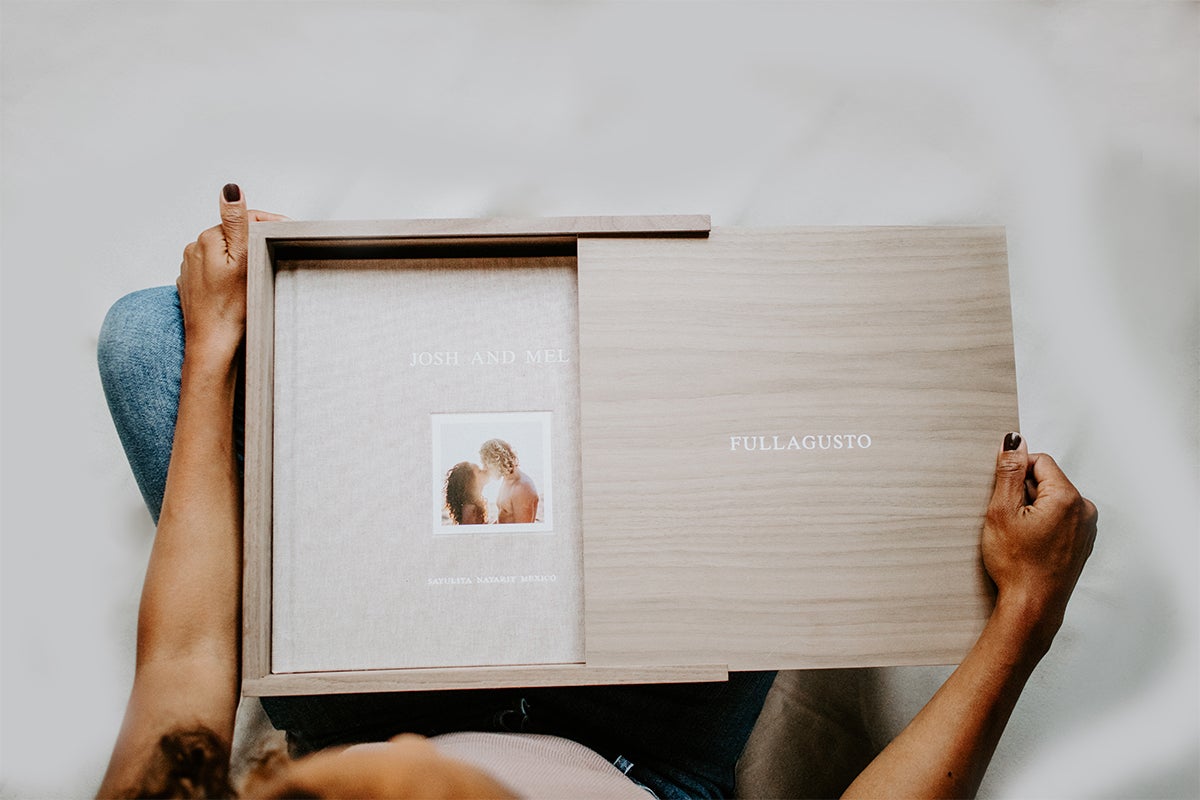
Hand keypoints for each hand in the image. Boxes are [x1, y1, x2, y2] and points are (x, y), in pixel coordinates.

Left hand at [176, 184, 286, 363]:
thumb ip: (237, 222)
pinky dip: (228, 277)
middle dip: (254, 244)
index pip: (245, 219)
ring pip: (224, 254)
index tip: (288, 234)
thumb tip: (230, 188)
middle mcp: (195, 249)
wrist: (213, 346)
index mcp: (208, 239)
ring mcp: (191, 268)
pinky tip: (238, 291)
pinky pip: (215, 272)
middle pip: (234, 237)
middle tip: (274, 260)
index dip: (270, 224)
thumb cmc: (232, 309)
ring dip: (241, 261)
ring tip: (256, 279)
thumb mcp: (242, 260)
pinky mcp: (192, 286)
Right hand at [982, 433, 1097, 650]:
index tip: (1005, 498)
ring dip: (1033, 510)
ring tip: (1019, 536)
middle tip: (1010, 521)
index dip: (1016, 475)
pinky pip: (1059, 520)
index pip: (1039, 461)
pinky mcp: (1082, 543)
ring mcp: (1086, 529)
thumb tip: (1014, 441)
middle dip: (1025, 494)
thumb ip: (1010, 471)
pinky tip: (1030, 545)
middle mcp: (1084, 510)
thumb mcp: (1002, 511)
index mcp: (1068, 498)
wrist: (1032, 606)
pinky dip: (1042, 525)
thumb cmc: (1016, 565)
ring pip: (1052, 501)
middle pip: (1048, 481)